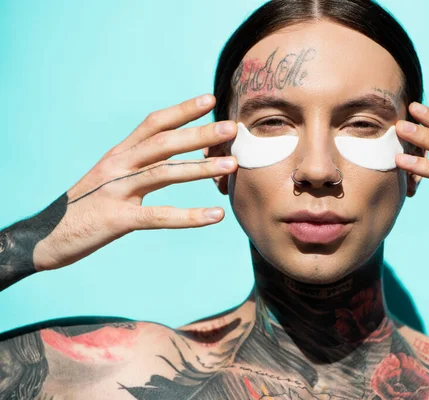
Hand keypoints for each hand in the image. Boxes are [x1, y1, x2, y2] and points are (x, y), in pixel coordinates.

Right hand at [33, 94, 237, 270]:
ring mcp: (117, 191)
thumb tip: (180, 159)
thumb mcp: (113, 178)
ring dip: (201, 168)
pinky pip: (159, 216)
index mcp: (119, 154)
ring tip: (232, 165)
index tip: (209, 99)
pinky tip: (215, 216)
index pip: (153, 124)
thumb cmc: (88, 206)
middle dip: (199, 133)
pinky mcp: (117, 219)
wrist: (46, 236)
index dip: (181, 110)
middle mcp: (118, 166)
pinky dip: (189, 216)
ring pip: (164, 173)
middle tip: (232, 127)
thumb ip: (142, 166)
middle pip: (163, 143)